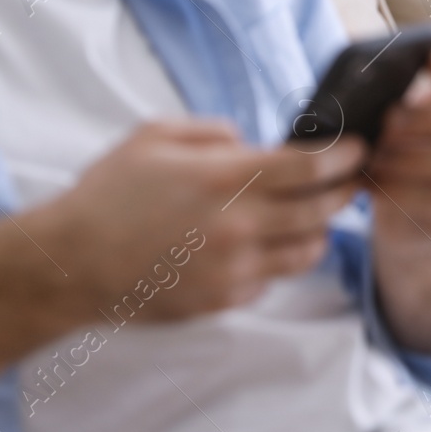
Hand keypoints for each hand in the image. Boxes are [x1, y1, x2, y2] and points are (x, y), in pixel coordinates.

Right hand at [24, 118, 365, 321]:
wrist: (71, 264)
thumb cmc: (109, 193)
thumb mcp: (155, 135)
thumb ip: (214, 131)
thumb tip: (251, 142)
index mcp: (225, 178)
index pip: (311, 167)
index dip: (345, 156)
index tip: (358, 148)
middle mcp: (238, 226)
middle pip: (322, 210)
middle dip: (345, 191)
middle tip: (351, 179)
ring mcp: (233, 268)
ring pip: (306, 251)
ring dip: (318, 229)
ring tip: (311, 213)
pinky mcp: (223, 300)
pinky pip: (271, 279)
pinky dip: (277, 260)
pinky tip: (262, 244)